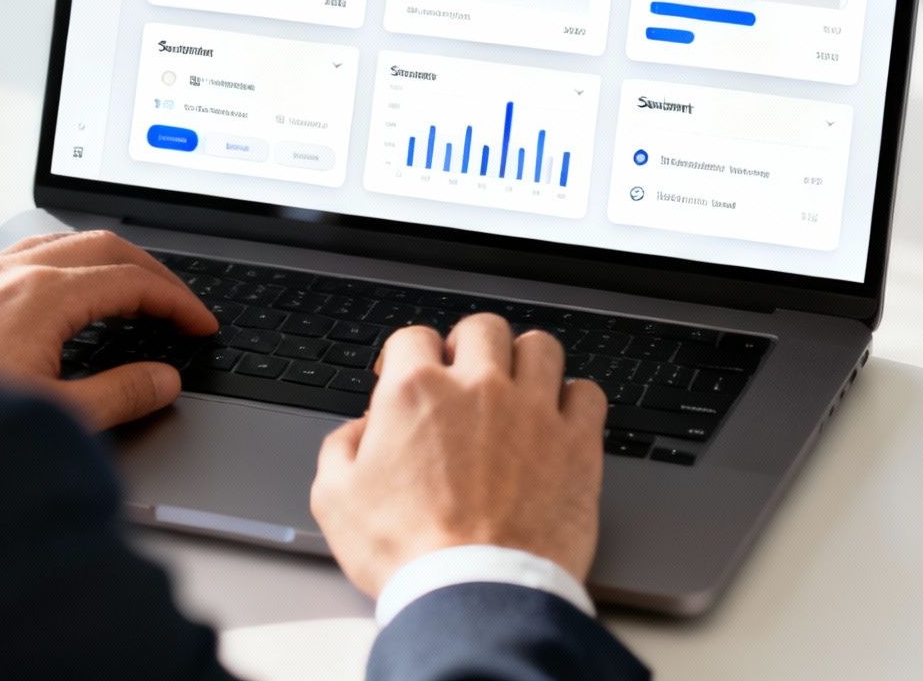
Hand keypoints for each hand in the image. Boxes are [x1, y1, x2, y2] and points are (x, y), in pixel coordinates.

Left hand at [0, 230, 217, 429]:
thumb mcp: (54, 416)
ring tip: (134, 294)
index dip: (177, 302)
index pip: (133, 281)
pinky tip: (68, 293)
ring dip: (109, 262)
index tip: (199, 325)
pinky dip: (69, 266)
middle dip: (153, 273)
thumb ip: (119, 395)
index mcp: (43, 296)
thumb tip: (163, 380)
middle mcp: (13, 273)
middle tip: (179, 305)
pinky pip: (30, 255)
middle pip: (105, 247)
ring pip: (65, 244)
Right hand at [309, 313, 607, 596]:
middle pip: (483, 328)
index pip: (413, 337)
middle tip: (465, 376)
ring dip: (525, 362)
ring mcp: (533, 410)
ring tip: (518, 388)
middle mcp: (478, 387)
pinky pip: (588, 393)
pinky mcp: (576, 443)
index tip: (408, 375)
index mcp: (415, 392)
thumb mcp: (335, 500)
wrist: (476, 594)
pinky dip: (575, 399)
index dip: (407, 356)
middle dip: (470, 346)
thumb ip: (340, 448)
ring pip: (540, 347)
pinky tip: (560, 418)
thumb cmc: (408, 552)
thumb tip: (357, 431)